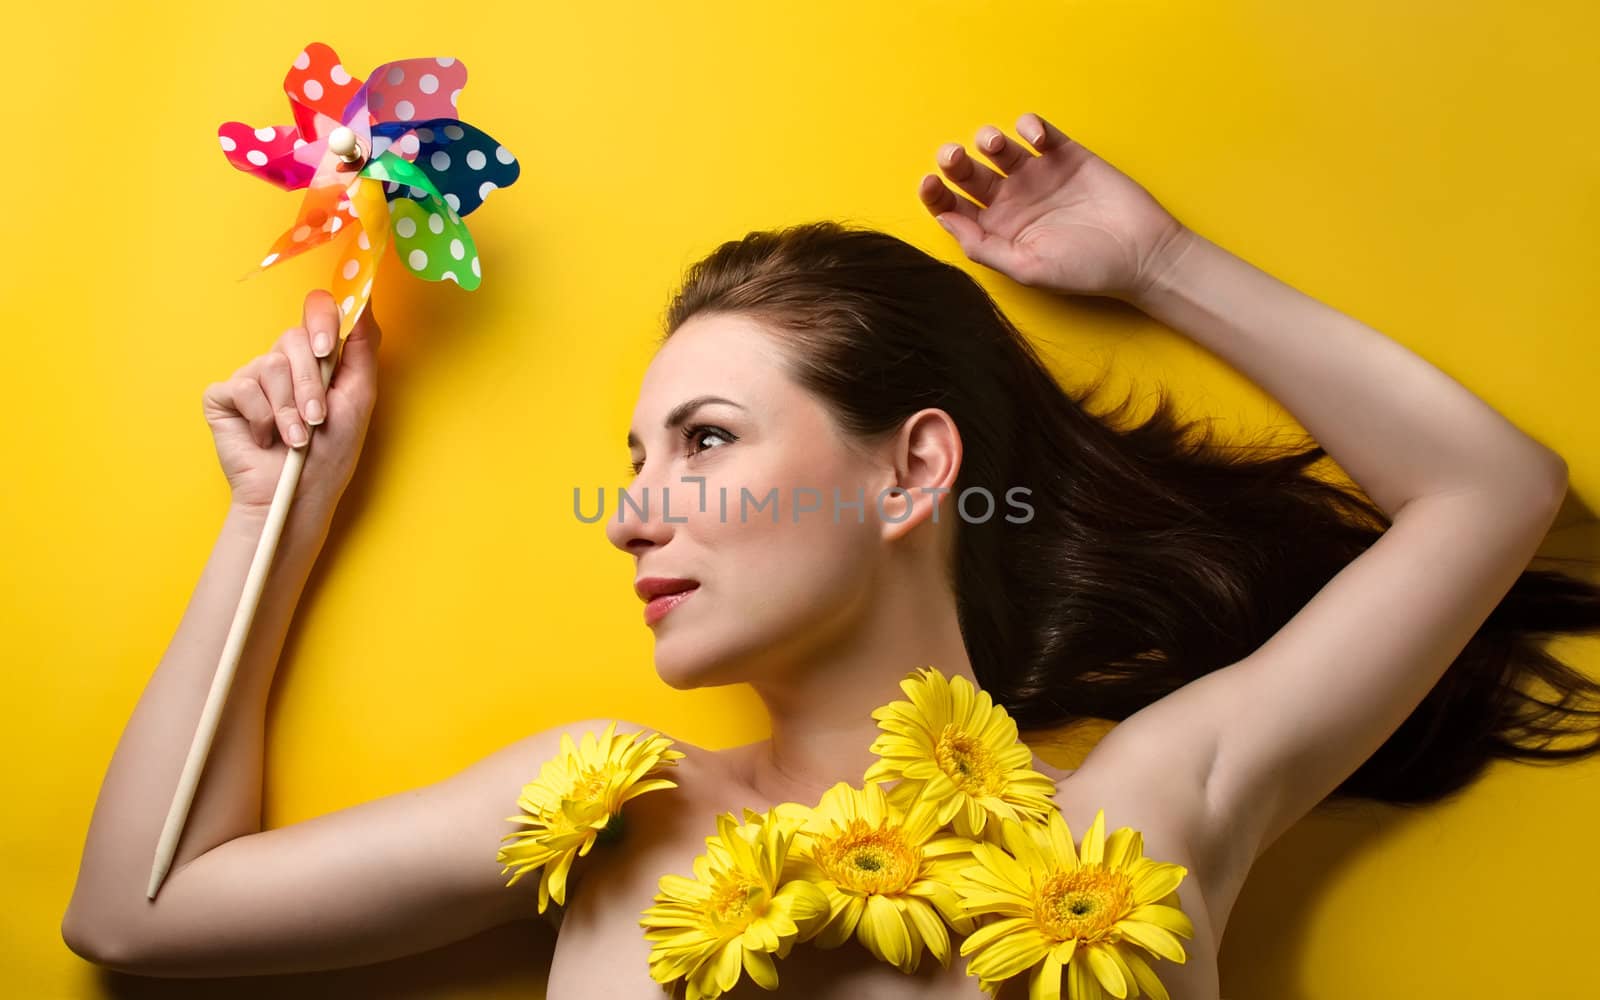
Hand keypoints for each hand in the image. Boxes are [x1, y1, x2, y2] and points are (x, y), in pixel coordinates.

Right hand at [202, 289, 381, 517]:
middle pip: (293, 339)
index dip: (321, 321)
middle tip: (316, 420)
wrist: (294, 494)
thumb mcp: (358, 396)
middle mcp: (283, 362)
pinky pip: (242, 388)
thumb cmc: (330, 453)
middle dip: (310, 385)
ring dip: (288, 409)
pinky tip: (266, 439)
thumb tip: (363, 300)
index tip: (327, 349)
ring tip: (295, 439)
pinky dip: (261, 418)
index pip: (317, 312)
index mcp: (317, 358)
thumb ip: (362, 346)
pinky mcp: (225, 396)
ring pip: (270, 365)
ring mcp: (252, 377)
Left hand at [918, 112, 1195, 302]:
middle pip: (969, 174)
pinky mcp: (1066, 154)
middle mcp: (1012, 200)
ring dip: (988, 139)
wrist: (1142, 252)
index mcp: (997, 230)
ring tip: (994, 145)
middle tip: (954, 157)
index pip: (954, 208)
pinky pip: (1038, 131)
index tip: (930, 183)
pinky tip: (1034, 137)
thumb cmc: (1086, 269)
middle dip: (954, 161)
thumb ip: (984, 247)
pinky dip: (1030, 126)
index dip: (936, 195)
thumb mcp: (1028, 268)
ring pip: (999, 148)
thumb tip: (945, 221)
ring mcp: (1038, 175)